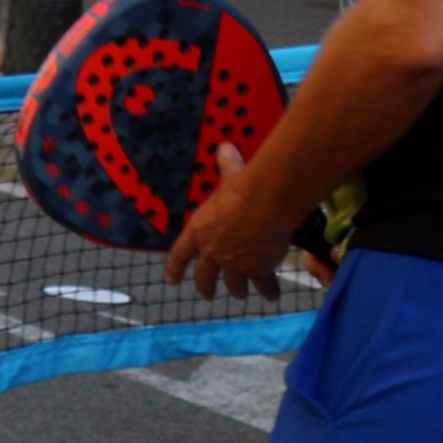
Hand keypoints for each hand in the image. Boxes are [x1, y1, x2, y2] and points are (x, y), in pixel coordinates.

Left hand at [165, 142, 298, 300]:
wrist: (265, 203)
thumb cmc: (243, 186)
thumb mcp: (230, 176)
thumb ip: (226, 164)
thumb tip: (225, 146)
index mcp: (198, 231)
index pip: (180, 253)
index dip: (174, 268)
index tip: (170, 281)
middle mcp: (213, 251)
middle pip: (205, 275)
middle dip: (205, 286)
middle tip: (206, 294)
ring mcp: (235, 263)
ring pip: (234, 284)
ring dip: (237, 290)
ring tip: (240, 295)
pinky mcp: (258, 269)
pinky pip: (263, 285)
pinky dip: (268, 291)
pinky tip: (272, 296)